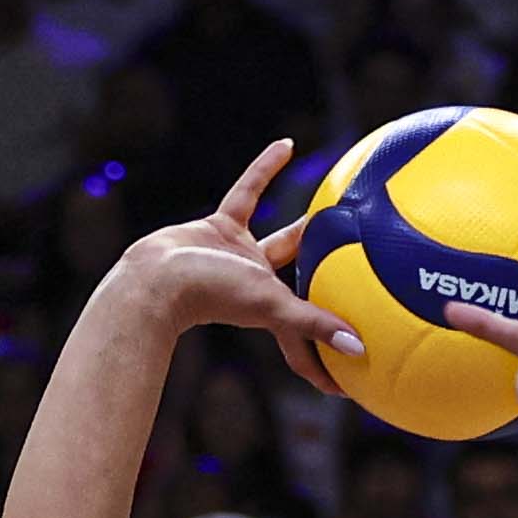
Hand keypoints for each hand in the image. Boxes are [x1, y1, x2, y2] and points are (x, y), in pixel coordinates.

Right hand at [115, 147, 349, 349]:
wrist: (156, 276)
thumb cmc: (211, 295)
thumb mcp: (272, 305)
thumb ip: (314, 325)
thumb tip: (359, 351)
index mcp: (273, 309)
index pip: (307, 341)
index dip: (327, 360)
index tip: (357, 372)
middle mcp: (259, 285)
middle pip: (304, 283)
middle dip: (328, 284)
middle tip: (361, 274)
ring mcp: (239, 256)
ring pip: (282, 237)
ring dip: (306, 225)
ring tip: (334, 205)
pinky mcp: (221, 227)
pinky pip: (250, 190)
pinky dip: (266, 168)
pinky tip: (286, 145)